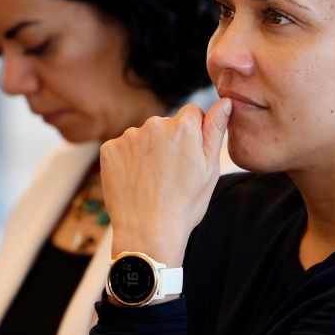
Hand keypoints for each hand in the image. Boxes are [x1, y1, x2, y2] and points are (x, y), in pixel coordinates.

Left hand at [100, 98, 231, 265]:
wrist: (148, 233)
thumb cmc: (185, 205)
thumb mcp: (210, 169)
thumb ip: (215, 130)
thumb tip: (224, 101)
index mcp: (183, 126)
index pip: (192, 114)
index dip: (194, 135)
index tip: (189, 157)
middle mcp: (154, 124)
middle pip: (166, 125)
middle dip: (170, 142)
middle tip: (171, 174)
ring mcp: (129, 137)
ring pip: (143, 137)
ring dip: (148, 151)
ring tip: (152, 181)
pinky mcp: (109, 150)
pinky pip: (122, 148)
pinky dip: (127, 161)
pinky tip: (135, 182)